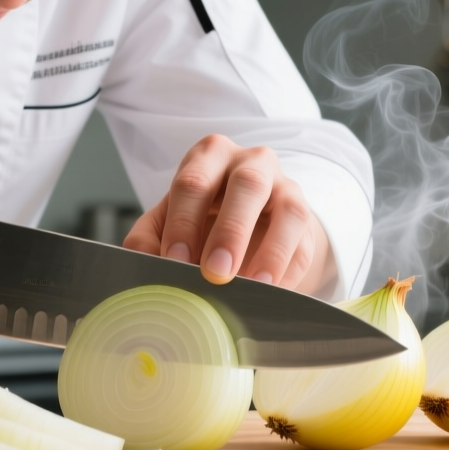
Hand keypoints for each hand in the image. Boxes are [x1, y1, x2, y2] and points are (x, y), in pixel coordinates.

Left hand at [123, 135, 333, 294]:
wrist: (245, 222)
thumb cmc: (200, 217)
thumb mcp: (167, 221)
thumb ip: (149, 238)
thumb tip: (143, 260)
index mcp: (209, 156)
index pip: (194, 182)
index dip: (183, 222)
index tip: (175, 260)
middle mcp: (251, 163)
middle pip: (247, 186)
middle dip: (230, 232)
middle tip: (215, 273)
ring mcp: (285, 187)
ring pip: (288, 210)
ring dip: (272, 252)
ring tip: (255, 286)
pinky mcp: (306, 218)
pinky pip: (304, 243)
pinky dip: (289, 270)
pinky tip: (274, 292)